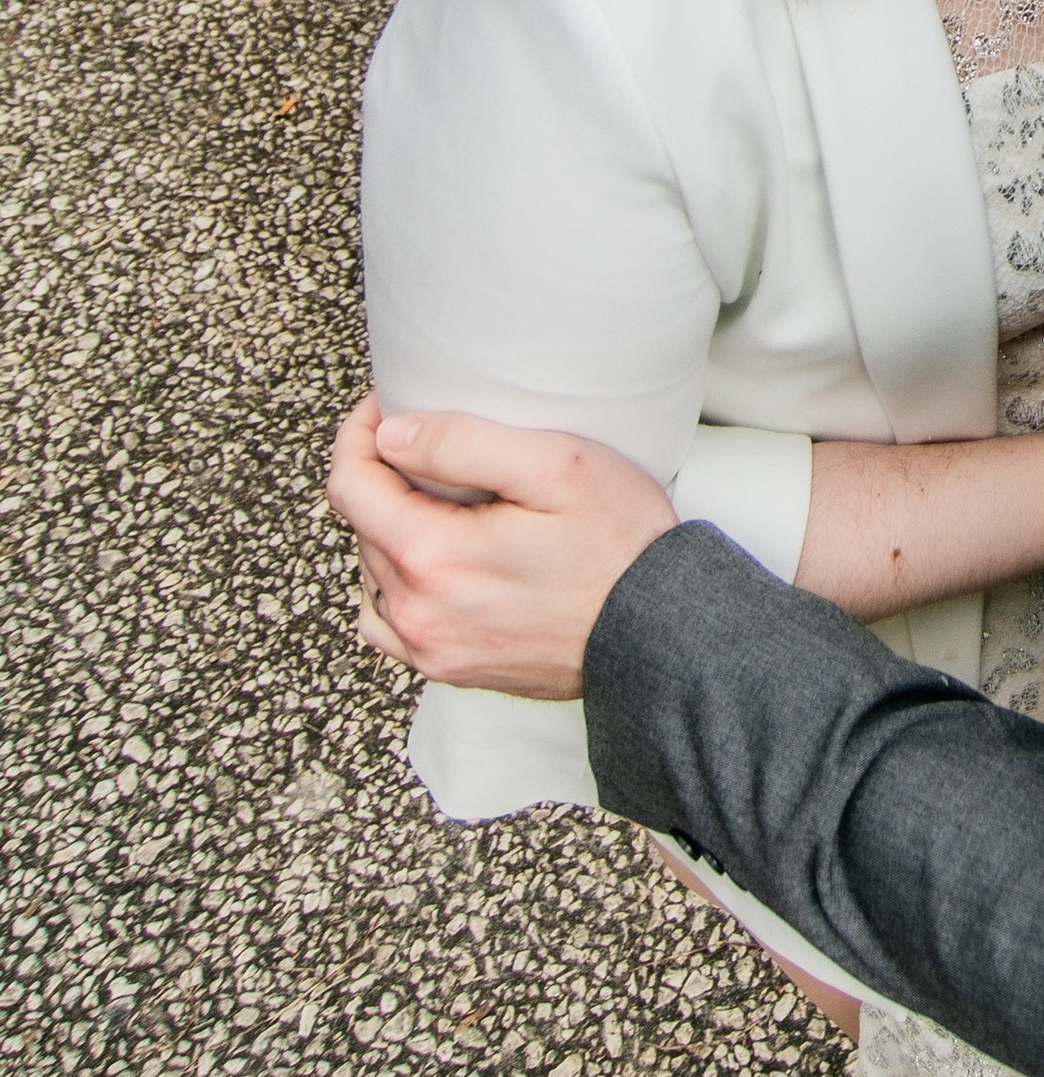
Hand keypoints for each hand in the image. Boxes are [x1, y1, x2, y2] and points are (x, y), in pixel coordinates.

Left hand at [326, 398, 676, 700]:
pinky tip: (437, 564)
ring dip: (390, 531)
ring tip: (436, 501)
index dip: (359, 434)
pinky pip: (392, 623)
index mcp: (432, 558)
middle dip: (383, 477)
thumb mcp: (556, 465)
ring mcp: (433, 650)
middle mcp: (418, 614)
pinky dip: (398, 586)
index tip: (388, 408)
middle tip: (429, 444)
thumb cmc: (621, 546)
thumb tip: (392, 436)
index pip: (350, 486)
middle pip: (362, 528)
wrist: (661, 632)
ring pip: (374, 575)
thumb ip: (462, 444)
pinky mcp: (453, 669)